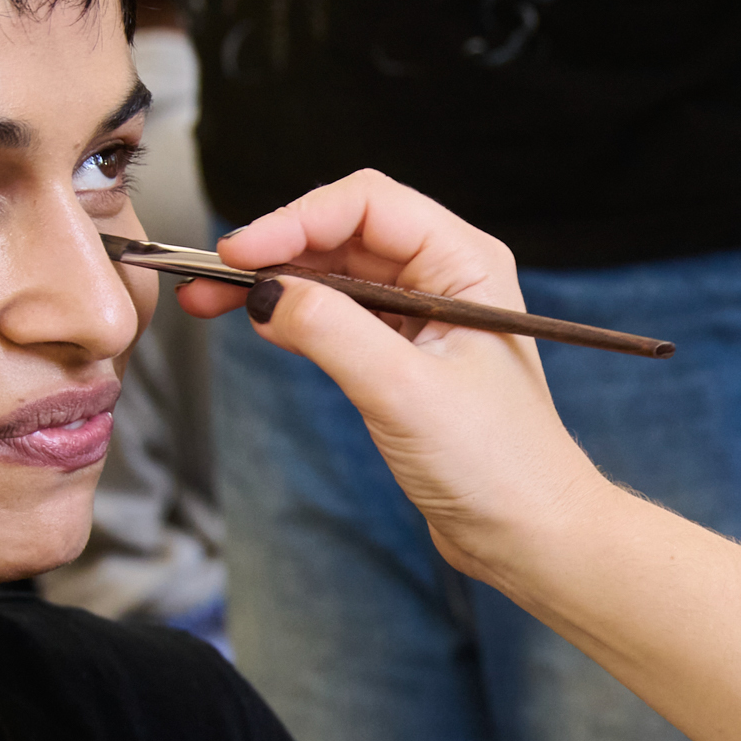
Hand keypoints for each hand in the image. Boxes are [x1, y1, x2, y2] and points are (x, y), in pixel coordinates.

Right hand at [171, 170, 609, 577]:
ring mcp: (423, 316)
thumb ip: (331, 332)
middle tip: (211, 279)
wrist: (529, 534)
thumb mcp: (404, 392)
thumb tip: (266, 291)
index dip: (295, 220)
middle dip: (275, 249)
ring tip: (215, 301)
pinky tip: (261, 325)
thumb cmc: (498, 466)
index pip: (366, 206)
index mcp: (465, 263)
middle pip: (343, 233)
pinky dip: (296, 316)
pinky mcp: (404, 356)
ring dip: (277, 282)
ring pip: (335, 274)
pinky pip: (340, 315)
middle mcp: (446, 277)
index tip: (240, 253)